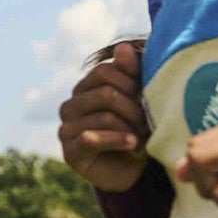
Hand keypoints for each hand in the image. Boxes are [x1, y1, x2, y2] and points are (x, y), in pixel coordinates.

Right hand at [59, 43, 149, 191]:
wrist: (131, 170)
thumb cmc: (135, 130)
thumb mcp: (138, 99)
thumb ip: (131, 73)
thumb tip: (123, 46)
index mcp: (85, 87)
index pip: (105, 71)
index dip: (131, 81)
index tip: (151, 96)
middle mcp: (71, 105)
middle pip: (105, 93)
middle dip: (134, 108)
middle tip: (151, 121)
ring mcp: (66, 128)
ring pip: (103, 116)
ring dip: (131, 128)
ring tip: (146, 138)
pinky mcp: (70, 151)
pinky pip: (92, 138)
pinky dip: (118, 140)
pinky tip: (133, 144)